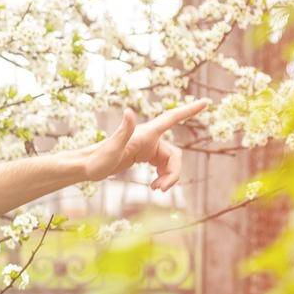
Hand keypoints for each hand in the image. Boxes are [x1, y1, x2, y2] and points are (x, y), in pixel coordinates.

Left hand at [80, 100, 208, 190]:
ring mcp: (148, 147)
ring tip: (156, 191)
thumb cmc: (98, 159)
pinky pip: (163, 165)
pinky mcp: (145, 155)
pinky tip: (154, 187)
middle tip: (161, 191)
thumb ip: (122, 131)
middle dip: (173, 174)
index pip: (172, 118)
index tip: (206, 102)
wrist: (87, 167)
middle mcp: (150, 137)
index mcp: (146, 133)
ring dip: (168, 178)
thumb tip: (128, 111)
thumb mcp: (111, 149)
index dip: (190, 110)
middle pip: (175, 155)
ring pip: (170, 162)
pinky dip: (163, 177)